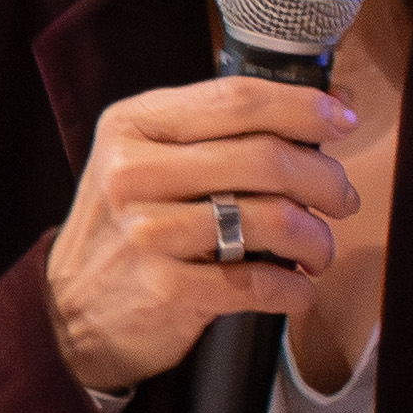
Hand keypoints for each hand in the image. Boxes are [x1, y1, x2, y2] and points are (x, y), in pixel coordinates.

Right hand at [47, 75, 362, 390]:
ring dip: (317, 239)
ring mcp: (144, 232)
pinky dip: (294, 289)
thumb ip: (225, 131)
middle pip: (265, 157)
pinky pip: (260, 282)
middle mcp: (131, 173)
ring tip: (318, 250)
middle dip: (325, 179)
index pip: (236, 99)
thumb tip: (332, 103)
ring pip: (272, 219)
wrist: (70, 313)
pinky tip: (294, 289)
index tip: (342, 121)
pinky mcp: (164, 288)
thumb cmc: (131, 228)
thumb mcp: (151, 162)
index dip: (304, 107)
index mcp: (132, 127)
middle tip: (340, 199)